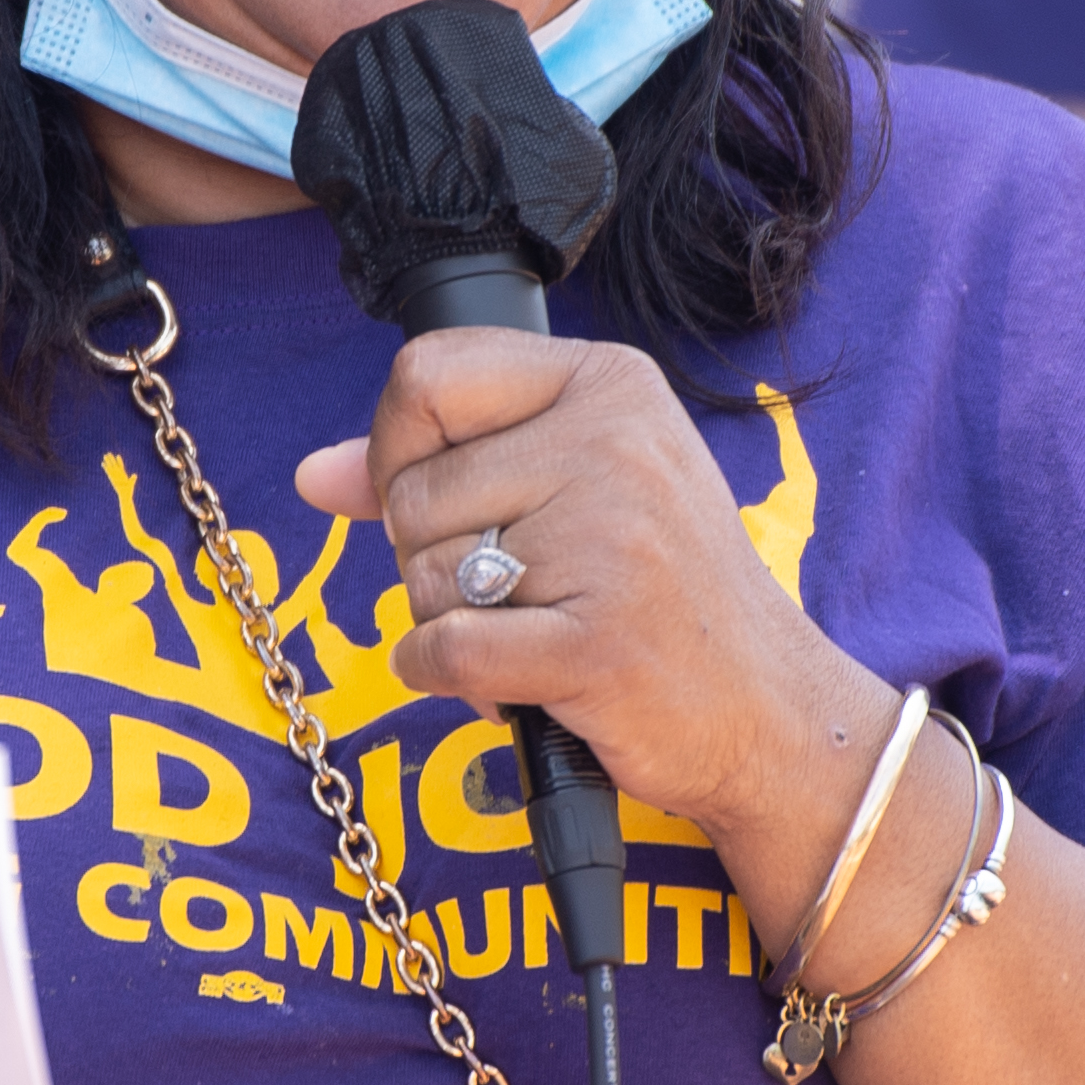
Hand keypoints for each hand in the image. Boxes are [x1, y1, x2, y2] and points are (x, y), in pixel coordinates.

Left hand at [295, 329, 877, 853]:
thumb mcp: (578, 489)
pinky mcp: (594, 646)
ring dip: (450, 623)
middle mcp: (616, 447)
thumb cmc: (663, 594)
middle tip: (511, 590)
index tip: (435, 497)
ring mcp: (609, 545)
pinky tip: (499, 681)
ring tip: (532, 631)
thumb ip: (444, 464)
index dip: (397, 447)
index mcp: (612, 385)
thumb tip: (316, 473)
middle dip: (431, 558)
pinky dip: (444, 677)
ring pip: (422, 574)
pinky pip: (443, 649)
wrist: (768, 709)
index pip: (429, 375)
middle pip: (413, 490)